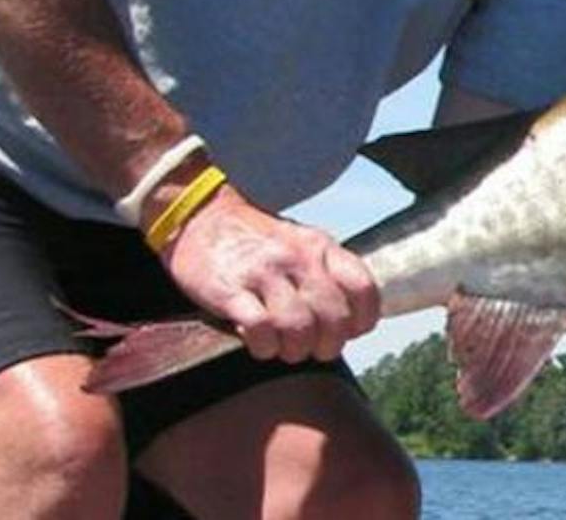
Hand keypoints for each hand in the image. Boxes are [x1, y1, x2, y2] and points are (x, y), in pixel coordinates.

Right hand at [159, 185, 379, 363]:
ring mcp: (264, 273)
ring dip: (295, 350)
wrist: (201, 215)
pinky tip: (259, 343)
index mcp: (320, 247)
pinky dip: (264, 346)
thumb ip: (327, 273)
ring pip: (300, 328)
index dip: (361, 321)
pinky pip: (260, 329)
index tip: (348, 333)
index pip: (363, 289)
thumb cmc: (255, 239)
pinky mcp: (231, 290)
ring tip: (284, 348)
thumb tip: (350, 319)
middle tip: (312, 349)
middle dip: (327, 346)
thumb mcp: (302, 243)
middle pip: (334, 317)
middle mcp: (298, 258)